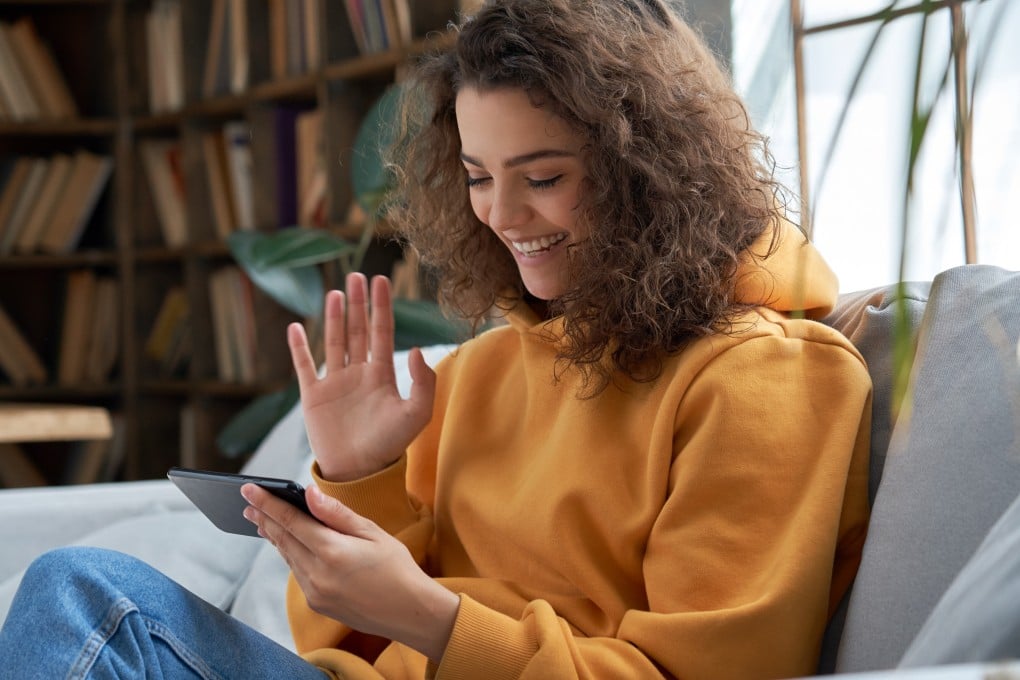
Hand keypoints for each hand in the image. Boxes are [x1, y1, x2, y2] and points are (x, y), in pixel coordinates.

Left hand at [242, 482, 458, 662]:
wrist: (410, 612)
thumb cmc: (397, 568)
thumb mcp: (373, 533)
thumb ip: (337, 514)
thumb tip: (309, 494)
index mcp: (332, 551)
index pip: (291, 521)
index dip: (268, 503)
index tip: (248, 490)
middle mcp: (318, 574)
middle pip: (282, 540)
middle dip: (264, 519)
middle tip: (247, 504)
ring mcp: (315, 592)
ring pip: (288, 557)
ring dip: (275, 537)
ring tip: (263, 521)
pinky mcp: (317, 604)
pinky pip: (298, 573)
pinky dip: (291, 556)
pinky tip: (290, 545)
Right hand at [289, 273, 435, 480]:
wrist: (358, 472)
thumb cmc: (389, 446)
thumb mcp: (415, 415)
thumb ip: (422, 383)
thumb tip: (413, 349)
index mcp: (382, 375)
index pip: (382, 331)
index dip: (381, 306)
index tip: (381, 279)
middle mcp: (358, 374)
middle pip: (357, 330)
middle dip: (358, 303)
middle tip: (357, 275)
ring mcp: (335, 383)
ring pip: (334, 341)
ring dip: (333, 317)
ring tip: (336, 292)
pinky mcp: (313, 396)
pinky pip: (304, 366)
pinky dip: (299, 347)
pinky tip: (296, 327)